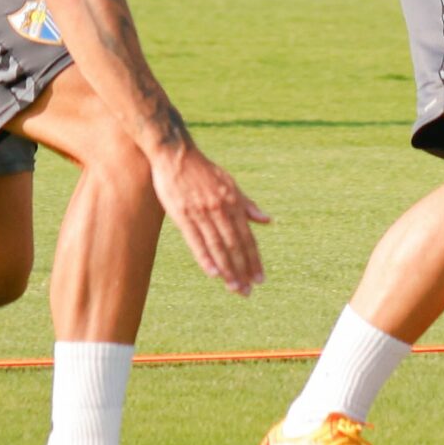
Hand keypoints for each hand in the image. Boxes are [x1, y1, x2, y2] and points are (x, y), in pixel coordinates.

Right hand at [151, 145, 269, 295]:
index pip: (247, 237)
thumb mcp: (230, 184)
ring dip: (228, 269)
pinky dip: (205, 257)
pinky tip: (213, 273)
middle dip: (243, 270)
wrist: (176, 153)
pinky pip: (196, 240)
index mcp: (233, 203)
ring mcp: (202, 212)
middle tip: (248, 291)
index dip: (254, 259)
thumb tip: (267, 221)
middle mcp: (221, 209)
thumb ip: (247, 205)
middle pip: (235, 245)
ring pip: (218, 246)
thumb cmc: (203, 171)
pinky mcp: (183, 214)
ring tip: (235, 288)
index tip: (260, 278)